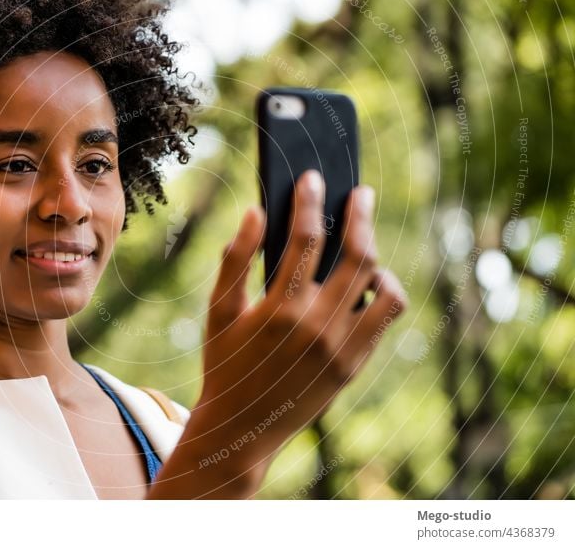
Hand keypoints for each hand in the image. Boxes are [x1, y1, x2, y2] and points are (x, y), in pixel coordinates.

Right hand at [195, 169, 406, 466]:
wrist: (243, 427)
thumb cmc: (225, 363)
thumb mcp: (218, 312)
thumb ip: (235, 260)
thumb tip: (255, 212)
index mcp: (279, 310)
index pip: (305, 239)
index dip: (309, 202)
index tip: (312, 178)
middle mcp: (317, 328)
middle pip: (357, 255)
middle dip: (361, 215)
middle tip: (361, 193)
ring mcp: (342, 348)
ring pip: (381, 286)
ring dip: (376, 255)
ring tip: (362, 243)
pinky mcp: (355, 364)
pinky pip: (385, 317)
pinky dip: (382, 291)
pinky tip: (364, 282)